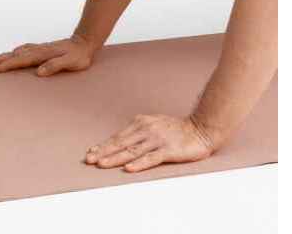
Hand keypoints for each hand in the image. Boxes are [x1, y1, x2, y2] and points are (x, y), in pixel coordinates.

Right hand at [0, 33, 96, 76]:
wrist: (85, 41)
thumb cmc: (79, 55)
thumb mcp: (71, 62)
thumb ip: (55, 66)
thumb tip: (39, 72)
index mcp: (42, 54)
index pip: (21, 60)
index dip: (7, 65)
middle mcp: (38, 50)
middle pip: (14, 55)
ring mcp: (39, 48)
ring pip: (17, 52)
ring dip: (4, 56)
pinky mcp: (42, 49)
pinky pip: (24, 50)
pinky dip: (14, 52)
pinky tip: (13, 53)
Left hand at [84, 114, 214, 171]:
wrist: (201, 128)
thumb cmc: (176, 129)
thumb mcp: (153, 124)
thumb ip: (138, 131)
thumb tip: (120, 140)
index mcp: (141, 123)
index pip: (119, 136)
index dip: (104, 145)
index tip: (91, 153)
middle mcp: (147, 130)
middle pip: (121, 143)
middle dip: (104, 152)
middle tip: (89, 160)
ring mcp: (157, 140)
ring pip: (132, 151)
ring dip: (115, 158)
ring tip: (102, 164)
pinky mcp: (168, 150)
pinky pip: (151, 158)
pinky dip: (139, 163)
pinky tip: (129, 168)